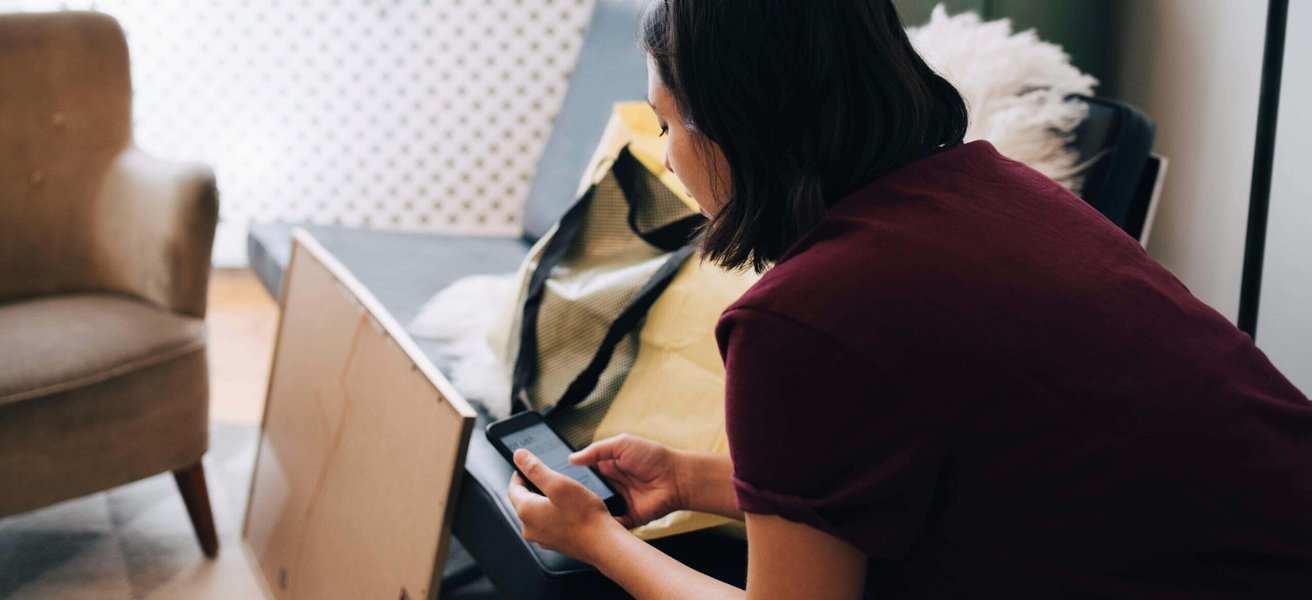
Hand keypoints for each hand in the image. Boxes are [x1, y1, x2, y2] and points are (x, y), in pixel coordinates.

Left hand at [507, 449, 625, 562]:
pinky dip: (554, 514)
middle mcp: (529, 528)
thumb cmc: (584, 516)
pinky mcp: (555, 544)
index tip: (526, 466)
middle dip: (533, 487)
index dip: (519, 474)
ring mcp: (542, 538)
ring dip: (545, 501)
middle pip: (524, 502)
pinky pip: (548, 524)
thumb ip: (536, 469)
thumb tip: (518, 456)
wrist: (604, 544)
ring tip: (562, 493)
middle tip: (549, 477)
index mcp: (526, 511)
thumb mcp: (559, 484)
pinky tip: (570, 510)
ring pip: (537, 513)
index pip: (513, 488)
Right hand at [569, 434, 684, 527]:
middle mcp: (612, 486)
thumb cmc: (652, 457)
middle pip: (588, 494)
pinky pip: (612, 524)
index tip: (558, 481)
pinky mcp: (627, 518)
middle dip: (578, 497)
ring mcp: (619, 503)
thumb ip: (597, 450)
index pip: (585, 474)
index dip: (573, 478)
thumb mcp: (622, 444)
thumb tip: (572, 458)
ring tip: (574, 513)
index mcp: (609, 467)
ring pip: (597, 509)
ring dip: (589, 511)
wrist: (675, 478)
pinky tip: (593, 524)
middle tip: (564, 499)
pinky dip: (604, 525)